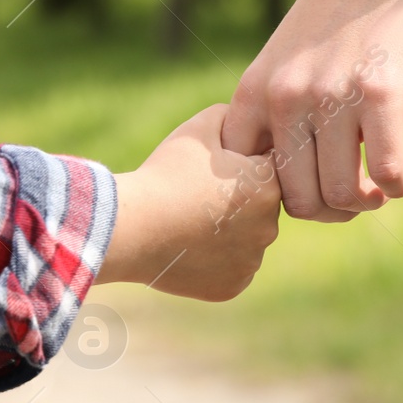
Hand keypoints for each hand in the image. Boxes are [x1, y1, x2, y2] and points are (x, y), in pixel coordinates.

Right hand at [96, 104, 280, 301]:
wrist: (130, 227)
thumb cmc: (164, 174)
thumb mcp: (199, 128)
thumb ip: (236, 116)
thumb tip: (256, 119)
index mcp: (268, 186)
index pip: (271, 167)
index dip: (245, 162)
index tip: (217, 168)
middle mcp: (269, 227)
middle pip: (262, 205)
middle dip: (240, 198)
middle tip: (199, 195)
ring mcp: (251, 260)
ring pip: (248, 237)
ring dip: (230, 230)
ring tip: (191, 220)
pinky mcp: (234, 285)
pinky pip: (233, 266)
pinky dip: (217, 258)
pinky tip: (191, 246)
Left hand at [222, 0, 402, 220]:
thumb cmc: (341, 7)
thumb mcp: (287, 56)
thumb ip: (279, 109)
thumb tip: (291, 176)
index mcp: (254, 91)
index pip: (247, 180)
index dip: (281, 197)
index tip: (311, 186)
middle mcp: (286, 98)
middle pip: (298, 199)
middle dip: (330, 211)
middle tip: (354, 197)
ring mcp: (332, 97)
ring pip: (341, 195)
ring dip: (365, 203)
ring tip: (378, 190)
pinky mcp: (382, 94)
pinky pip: (386, 174)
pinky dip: (398, 187)